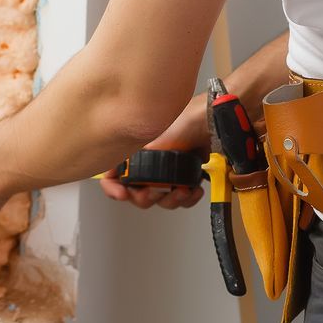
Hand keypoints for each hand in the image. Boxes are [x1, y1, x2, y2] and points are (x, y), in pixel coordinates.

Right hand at [99, 92, 207, 210]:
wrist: (210, 123)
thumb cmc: (183, 122)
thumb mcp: (151, 141)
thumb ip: (134, 161)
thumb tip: (121, 176)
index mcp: (132, 152)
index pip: (112, 175)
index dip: (113, 188)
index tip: (123, 193)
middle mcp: (146, 162)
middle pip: (136, 193)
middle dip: (147, 197)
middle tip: (154, 193)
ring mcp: (165, 171)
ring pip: (160, 199)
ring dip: (170, 200)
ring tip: (181, 191)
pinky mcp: (183, 177)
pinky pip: (180, 198)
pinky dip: (186, 198)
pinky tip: (192, 190)